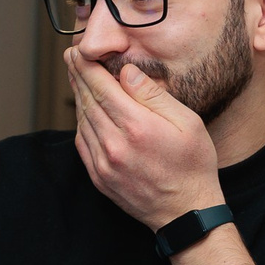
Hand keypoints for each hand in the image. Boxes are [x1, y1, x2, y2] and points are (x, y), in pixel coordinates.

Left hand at [65, 49, 223, 230]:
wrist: (186, 213)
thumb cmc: (193, 165)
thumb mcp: (187, 123)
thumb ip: (153, 95)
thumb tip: (126, 72)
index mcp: (136, 127)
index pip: (102, 87)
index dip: (86, 67)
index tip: (77, 51)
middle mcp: (114, 145)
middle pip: (88, 101)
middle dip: (78, 76)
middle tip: (71, 57)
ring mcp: (103, 164)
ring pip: (83, 121)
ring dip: (78, 97)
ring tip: (76, 78)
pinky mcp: (99, 178)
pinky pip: (83, 143)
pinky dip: (81, 122)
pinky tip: (85, 110)